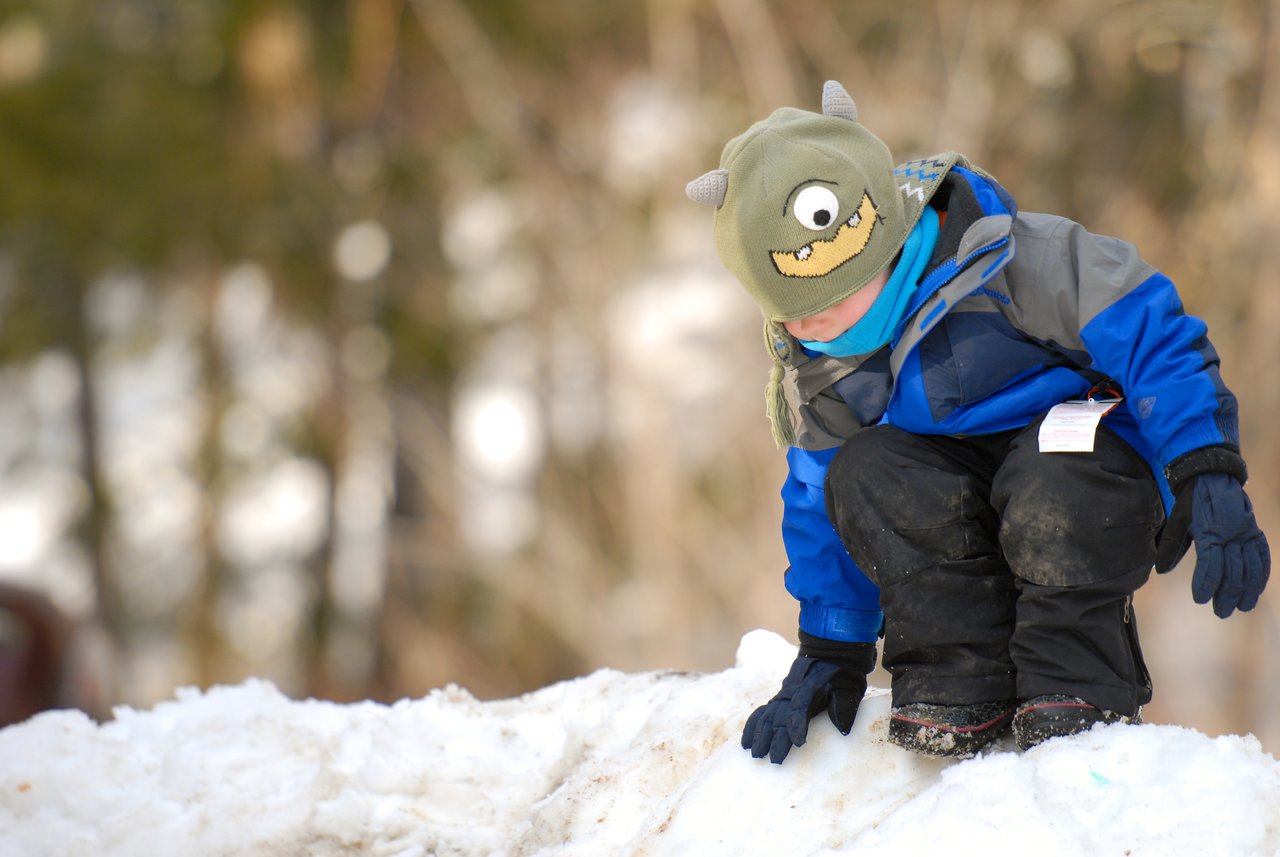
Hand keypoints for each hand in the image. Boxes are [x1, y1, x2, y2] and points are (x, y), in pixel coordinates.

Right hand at [741, 635, 875, 763]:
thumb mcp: (849, 688)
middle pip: (779, 717)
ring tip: (755, 755)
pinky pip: (760, 713)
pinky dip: (752, 727)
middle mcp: (791, 694)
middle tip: (773, 760)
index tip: (799, 743)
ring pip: (766, 716)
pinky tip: (745, 743)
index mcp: (810, 690)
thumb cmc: (841, 676)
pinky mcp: (777, 701)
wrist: (828, 655)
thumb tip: (842, 729)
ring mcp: (782, 697)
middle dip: (775, 739)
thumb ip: (844, 706)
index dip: (797, 726)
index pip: (799, 709)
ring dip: (760, 736)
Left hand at [1182, 473, 1269, 617]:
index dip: (1206, 584)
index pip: (1210, 565)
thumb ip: (1171, 545)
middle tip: (1221, 612)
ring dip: (1247, 589)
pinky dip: (1262, 573)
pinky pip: (1262, 554)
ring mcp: (1246, 532)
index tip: (1201, 600)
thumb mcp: (1178, 519)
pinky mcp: (1254, 530)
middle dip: (1227, 595)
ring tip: (1243, 607)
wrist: (1212, 474)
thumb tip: (1160, 571)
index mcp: (1210, 531)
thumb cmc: (1192, 498)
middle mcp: (1232, 534)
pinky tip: (1258, 587)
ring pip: (1251, 567)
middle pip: (1233, 572)